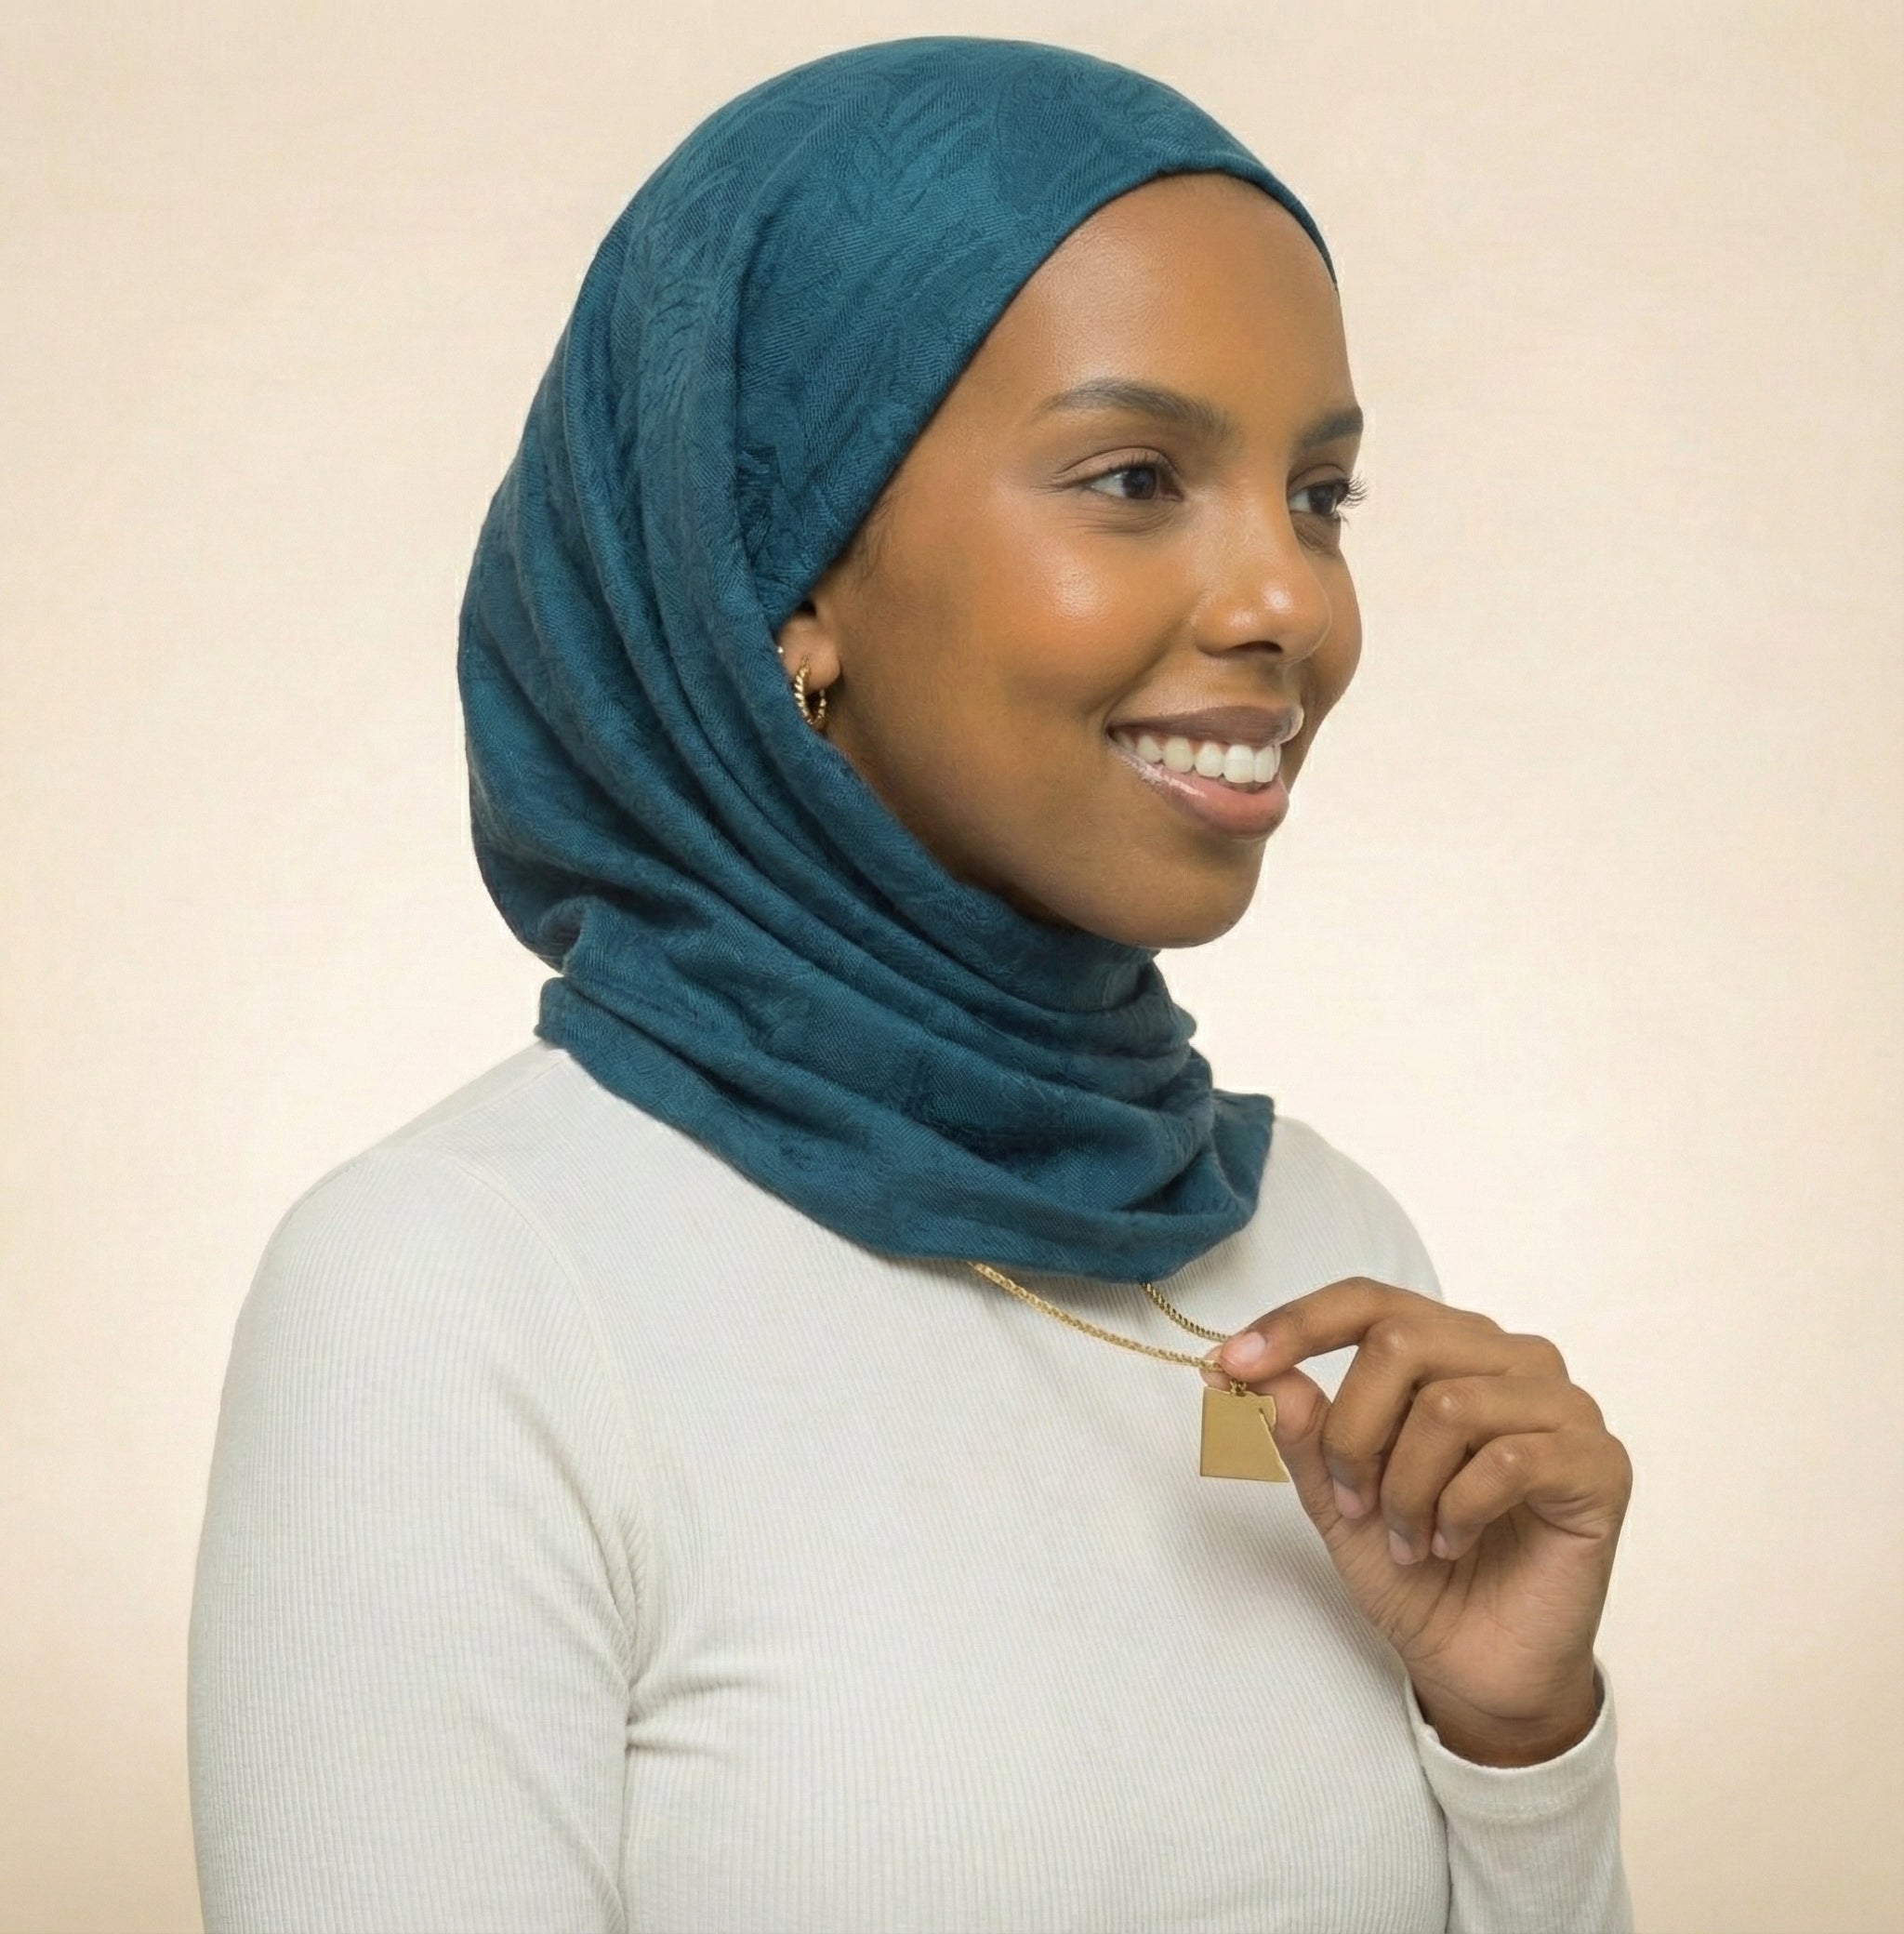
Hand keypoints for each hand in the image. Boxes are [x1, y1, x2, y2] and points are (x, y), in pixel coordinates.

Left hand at [1204, 1278, 1630, 1766]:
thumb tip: (1251, 1369)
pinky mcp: (1600, 1463)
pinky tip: (1452, 1544)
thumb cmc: (1412, 1567)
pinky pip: (1507, 1459)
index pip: (1369, 1301)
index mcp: (1448, 1348)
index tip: (1231, 1364)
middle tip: (1354, 1505)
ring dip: (1404, 1487)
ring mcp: (1563, 1406)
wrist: (1477, 1664)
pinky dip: (1458, 1510)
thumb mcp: (1335, 1495)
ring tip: (1406, 1537)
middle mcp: (1510, 1360)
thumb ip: (1301, 1427)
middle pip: (1402, 1341)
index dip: (1295, 1325)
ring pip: (1449, 1404)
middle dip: (1353, 1432)